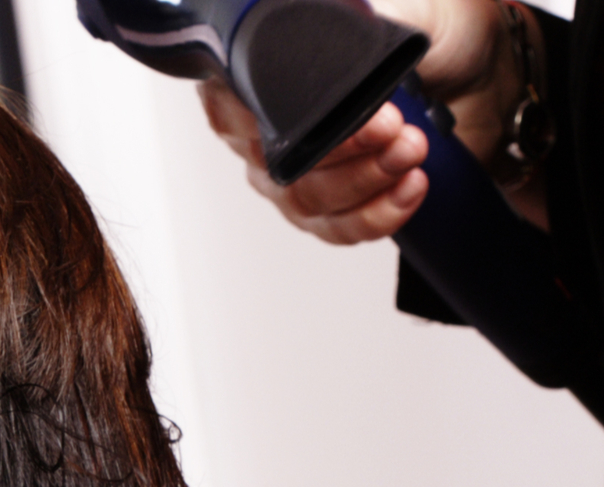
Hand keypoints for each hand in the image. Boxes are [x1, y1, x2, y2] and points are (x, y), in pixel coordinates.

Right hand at [199, 0, 519, 243]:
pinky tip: (410, 188)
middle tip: (392, 126)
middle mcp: (265, 129)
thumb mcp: (398, 11)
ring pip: (306, 200)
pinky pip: (338, 229)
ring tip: (413, 149)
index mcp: (261, 72)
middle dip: (341, 150)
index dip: (279, 118)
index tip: (340, 108)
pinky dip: (378, 214)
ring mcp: (294, 176)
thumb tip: (331, 44)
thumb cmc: (437, 34)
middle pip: (275, 163)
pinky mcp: (331, 211)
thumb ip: (355, 29)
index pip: (234, 107)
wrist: (489, 74)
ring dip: (366, 179)